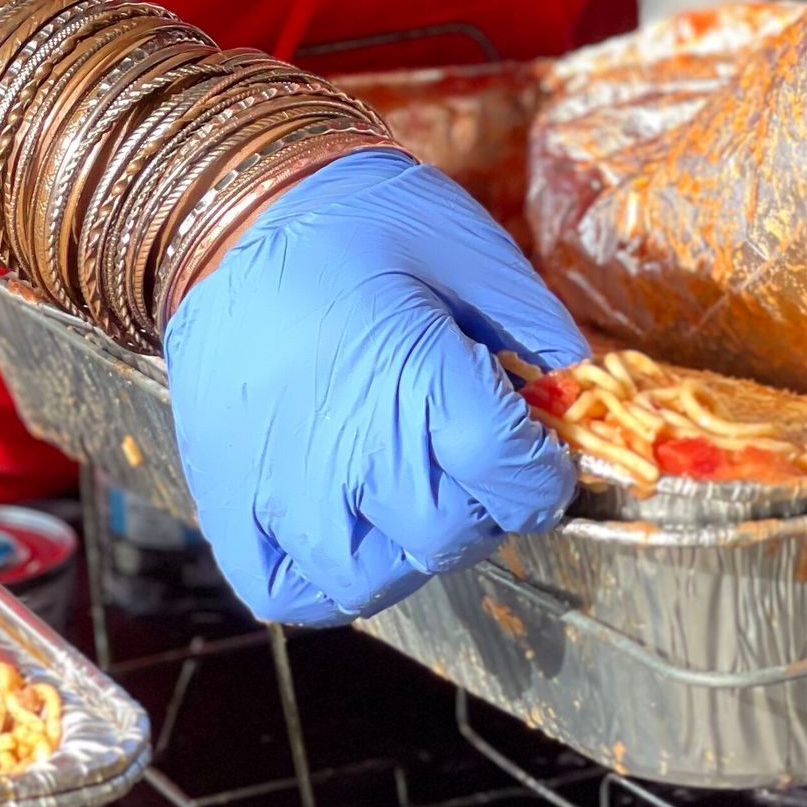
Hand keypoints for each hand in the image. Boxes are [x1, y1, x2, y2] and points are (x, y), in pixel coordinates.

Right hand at [164, 148, 583, 625]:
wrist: (229, 214)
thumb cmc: (355, 222)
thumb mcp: (468, 245)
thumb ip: (533, 322)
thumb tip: (580, 389)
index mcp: (420, 381)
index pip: (516, 483)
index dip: (544, 477)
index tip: (538, 454)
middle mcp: (352, 452)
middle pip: (451, 537)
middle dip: (484, 507)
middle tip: (471, 460)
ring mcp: (282, 488)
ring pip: (372, 581)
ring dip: (408, 550)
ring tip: (407, 493)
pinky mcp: (226, 504)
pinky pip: (284, 591)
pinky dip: (322, 582)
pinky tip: (343, 529)